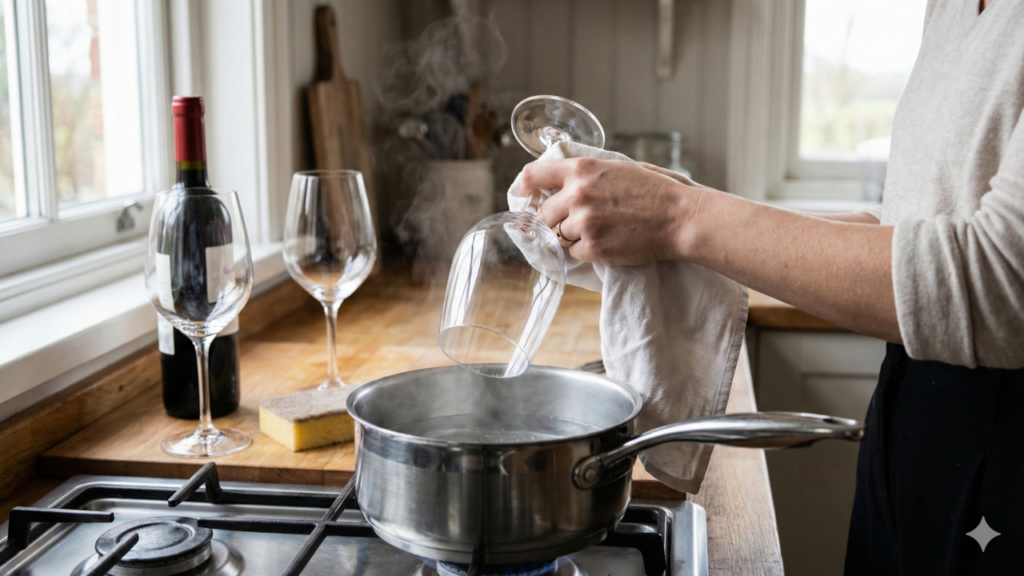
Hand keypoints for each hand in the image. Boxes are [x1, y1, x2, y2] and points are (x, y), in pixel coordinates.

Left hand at [518, 158, 705, 264]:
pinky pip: (574, 252)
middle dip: (555, 219)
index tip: (524, 194)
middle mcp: (578, 194)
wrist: (679, 218)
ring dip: (572, 236)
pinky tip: (607, 242)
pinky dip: (586, 251)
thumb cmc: (653, 191)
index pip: (533, 174)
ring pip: (558, 234)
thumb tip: (557, 183)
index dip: (525, 186)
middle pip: (543, 213)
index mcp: (582, 169)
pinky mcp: (593, 247)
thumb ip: (585, 173)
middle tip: (576, 222)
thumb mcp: (616, 168)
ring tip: (600, 231)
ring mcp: (584, 222)